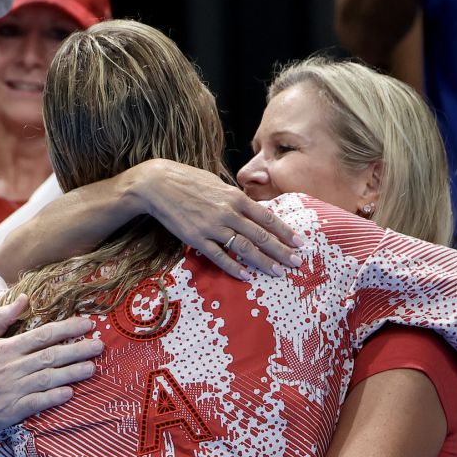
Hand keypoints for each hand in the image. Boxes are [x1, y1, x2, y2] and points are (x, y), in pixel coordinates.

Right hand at [0, 295, 101, 440]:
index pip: (43, 335)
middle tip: (100, 345)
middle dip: (78, 350)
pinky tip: (70, 393)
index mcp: (7, 348)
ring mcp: (13, 390)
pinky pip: (39, 402)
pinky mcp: (12, 410)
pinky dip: (55, 397)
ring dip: (73, 373)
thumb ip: (2, 317)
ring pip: (49, 378)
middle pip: (52, 356)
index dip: (67, 329)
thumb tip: (24, 297)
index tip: (87, 324)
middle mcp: (13, 367)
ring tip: (93, 367)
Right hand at [133, 160, 302, 279]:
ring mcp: (212, 228)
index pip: (266, 218)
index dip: (285, 232)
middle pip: (260, 236)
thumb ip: (234, 198)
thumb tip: (248, 210)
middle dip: (281, 251)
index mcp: (235, 197)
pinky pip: (219, 256)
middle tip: (297, 263)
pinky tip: (246, 276)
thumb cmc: (188, 180)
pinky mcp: (197, 239)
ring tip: (278, 272)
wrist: (157, 185)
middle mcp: (228, 213)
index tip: (299, 242)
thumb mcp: (217, 184)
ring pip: (244, 249)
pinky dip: (234, 268)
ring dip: (263, 262)